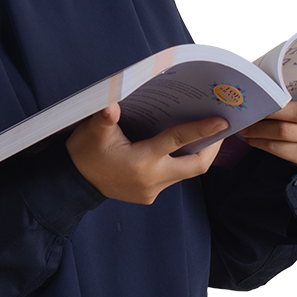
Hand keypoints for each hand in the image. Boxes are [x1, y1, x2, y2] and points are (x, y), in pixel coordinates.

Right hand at [66, 104, 228, 203]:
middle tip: (220, 128)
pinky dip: (178, 162)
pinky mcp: (149, 195)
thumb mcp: (92, 132)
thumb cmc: (84, 153)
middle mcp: (152, 179)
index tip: (222, 121)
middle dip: (211, 147)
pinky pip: (172, 177)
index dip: (202, 130)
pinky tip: (178, 147)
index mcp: (141, 161)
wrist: (73, 183)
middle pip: (196, 166)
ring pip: (185, 173)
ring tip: (204, 133)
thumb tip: (112, 102)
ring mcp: (152, 190)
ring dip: (195, 154)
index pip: (178, 142)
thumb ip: (104, 117)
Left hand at [238, 69, 296, 164]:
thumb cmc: (290, 109)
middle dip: (272, 111)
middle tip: (253, 108)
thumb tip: (253, 78)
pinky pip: (278, 148)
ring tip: (244, 126)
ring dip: (259, 129)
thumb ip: (281, 86)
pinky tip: (251, 137)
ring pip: (284, 132)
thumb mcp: (291, 96)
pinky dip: (259, 142)